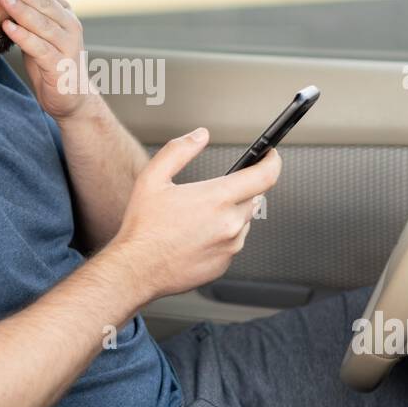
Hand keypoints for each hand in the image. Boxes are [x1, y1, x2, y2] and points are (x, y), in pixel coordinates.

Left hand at [0, 0, 89, 121]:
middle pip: (44, 3)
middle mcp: (70, 25)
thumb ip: (29, 13)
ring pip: (42, 23)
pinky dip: (23, 36)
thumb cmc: (50, 61)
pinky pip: (39, 47)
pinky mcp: (60, 65)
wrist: (70, 98)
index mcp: (64, 14)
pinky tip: (7, 27)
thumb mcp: (39, 32)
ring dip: (21, 9)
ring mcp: (67, 45)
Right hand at [106, 127, 281, 302]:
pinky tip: (195, 236)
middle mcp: (229, 224)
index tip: (270, 156)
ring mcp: (230, 247)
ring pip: (242, 221)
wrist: (135, 270)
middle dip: (238, 190)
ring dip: (228, 214)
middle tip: (211, 192)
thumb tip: (200, 135)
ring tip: (196, 218)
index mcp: (216, 199)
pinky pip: (232, 243)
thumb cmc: (143, 228)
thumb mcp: (153, 178)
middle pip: (253, 197)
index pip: (265, 176)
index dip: (272, 162)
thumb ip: (179, 150)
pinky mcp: (224, 264)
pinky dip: (221, 236)